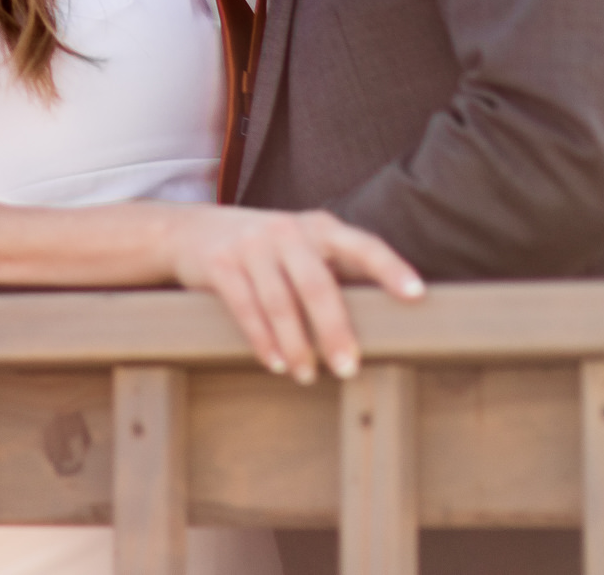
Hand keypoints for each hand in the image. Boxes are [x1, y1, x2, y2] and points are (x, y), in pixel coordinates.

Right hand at [167, 206, 424, 382]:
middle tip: (348, 368)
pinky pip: (246, 307)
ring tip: (307, 375)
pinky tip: (275, 362)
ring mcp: (251, 245)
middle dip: (334, 329)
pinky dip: (262, 340)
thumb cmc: (263, 249)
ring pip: (280, 301)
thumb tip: (386, 322)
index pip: (362, 245)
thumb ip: (333, 270)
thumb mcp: (299, 246)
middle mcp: (287, 231)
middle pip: (317, 284)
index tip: (416, 295)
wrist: (187, 230)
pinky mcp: (220, 263)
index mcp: (318, 227)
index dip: (390, 268)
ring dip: (296, 345)